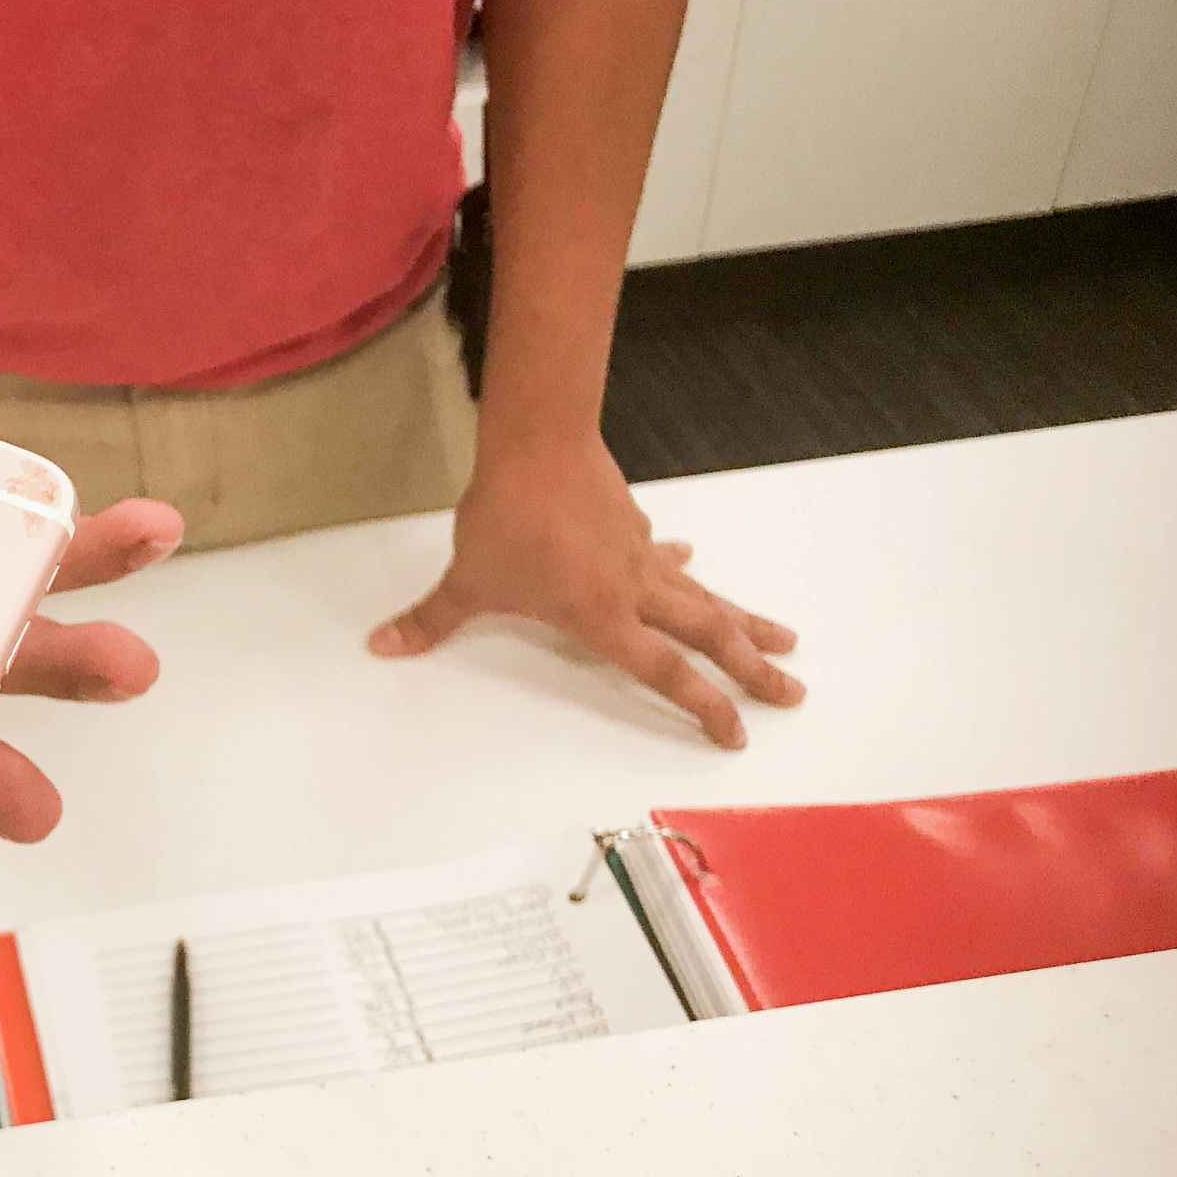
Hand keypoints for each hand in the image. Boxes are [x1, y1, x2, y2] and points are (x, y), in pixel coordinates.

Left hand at [369, 438, 801, 746]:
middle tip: (794, 693)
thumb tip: (382, 646)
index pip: (664, 673)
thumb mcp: (466, 580)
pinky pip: (667, 557)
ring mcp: (641, 554)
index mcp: (602, 617)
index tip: (735, 734)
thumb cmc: (505, 519)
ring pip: (705, 595)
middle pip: (708, 635)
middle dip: (753, 669)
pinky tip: (690, 563)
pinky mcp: (633, 523)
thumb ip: (431, 620)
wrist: (536, 443)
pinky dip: (684, 567)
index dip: (702, 706)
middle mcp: (634, 589)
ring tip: (786, 641)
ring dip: (744, 620)